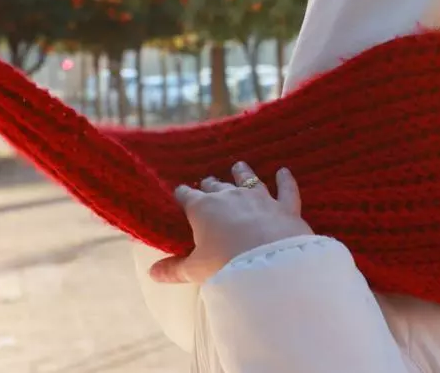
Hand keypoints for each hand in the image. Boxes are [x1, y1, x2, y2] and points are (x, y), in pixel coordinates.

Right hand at [149, 162, 312, 284]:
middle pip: (216, 186)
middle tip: (207, 182)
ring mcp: (259, 198)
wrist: (269, 261)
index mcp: (203, 208)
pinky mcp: (284, 205)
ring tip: (238, 166)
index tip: (179, 192)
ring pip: (249, 180)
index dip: (182, 194)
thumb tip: (153, 273)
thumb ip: (175, 270)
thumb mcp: (196, 270)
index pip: (187, 197)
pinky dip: (285, 180)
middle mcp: (231, 196)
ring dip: (243, 173)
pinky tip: (284, 172)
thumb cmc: (225, 264)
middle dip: (210, 184)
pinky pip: (286, 188)